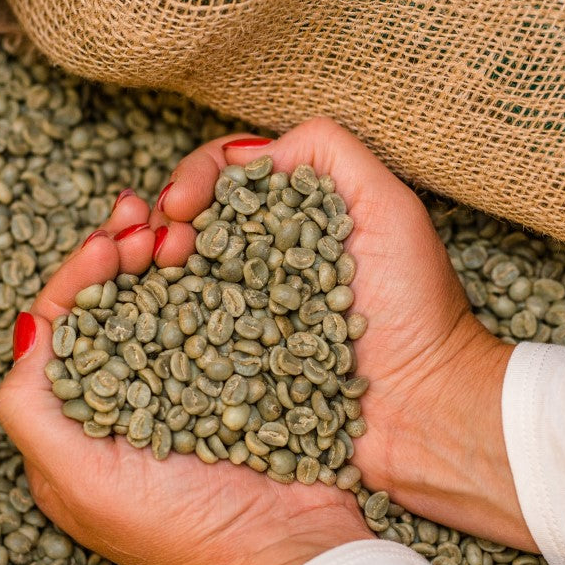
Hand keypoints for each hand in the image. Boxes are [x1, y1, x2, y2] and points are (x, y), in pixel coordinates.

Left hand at [0, 188, 372, 564]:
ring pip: (159, 299)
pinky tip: (218, 251)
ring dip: (164, 253)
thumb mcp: (81, 481)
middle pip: (109, 303)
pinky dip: (211, 276)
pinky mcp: (233, 382)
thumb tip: (26, 329)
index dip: (79, 275)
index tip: (110, 240)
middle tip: (144, 213)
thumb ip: (33, 409)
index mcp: (76, 425)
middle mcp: (124, 402)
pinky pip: (215, 315)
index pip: (62, 326)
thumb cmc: (180, 532)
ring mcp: (182, 390)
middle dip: (120, 249)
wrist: (290, 556)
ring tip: (180, 224)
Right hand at [153, 118, 535, 551]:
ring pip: (172, 281)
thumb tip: (248, 154)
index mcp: (293, 221)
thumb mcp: (389, 206)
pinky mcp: (233, 375)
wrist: (428, 411)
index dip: (194, 180)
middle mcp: (261, 266)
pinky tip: (136, 317)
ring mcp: (243, 321)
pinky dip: (150, 326)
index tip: (181, 204)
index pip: (224, 180)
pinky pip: (179, 345)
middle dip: (158, 224)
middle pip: (187, 227)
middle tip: (154, 244)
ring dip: (143, 269)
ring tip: (142, 271)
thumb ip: (328, 153)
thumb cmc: (420, 309)